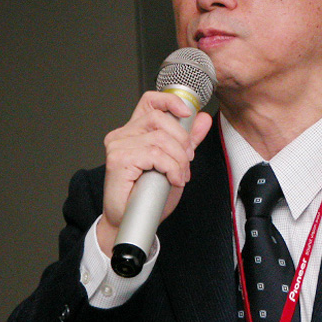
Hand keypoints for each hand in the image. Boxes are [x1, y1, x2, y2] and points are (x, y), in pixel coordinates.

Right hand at [97, 90, 211, 256]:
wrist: (130, 221)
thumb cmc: (148, 195)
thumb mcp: (175, 163)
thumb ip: (187, 141)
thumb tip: (202, 119)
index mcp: (135, 130)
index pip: (150, 101)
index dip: (170, 100)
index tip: (188, 113)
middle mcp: (123, 134)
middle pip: (160, 118)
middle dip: (182, 140)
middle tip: (187, 160)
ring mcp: (118, 146)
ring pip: (160, 139)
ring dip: (178, 160)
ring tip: (180, 175)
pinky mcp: (118, 160)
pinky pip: (155, 155)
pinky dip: (171, 168)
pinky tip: (173, 180)